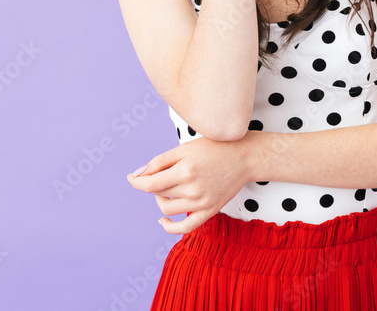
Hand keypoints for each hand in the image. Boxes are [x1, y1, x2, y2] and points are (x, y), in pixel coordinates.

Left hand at [126, 133, 254, 234]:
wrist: (245, 157)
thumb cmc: (216, 148)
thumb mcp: (186, 148)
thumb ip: (160, 161)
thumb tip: (138, 175)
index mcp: (185, 170)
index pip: (150, 184)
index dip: (136, 181)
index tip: (131, 177)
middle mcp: (193, 189)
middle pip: (158, 193)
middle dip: (154, 183)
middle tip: (163, 172)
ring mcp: (202, 203)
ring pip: (167, 208)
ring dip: (161, 198)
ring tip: (168, 187)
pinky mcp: (209, 211)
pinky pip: (184, 227)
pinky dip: (169, 227)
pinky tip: (162, 219)